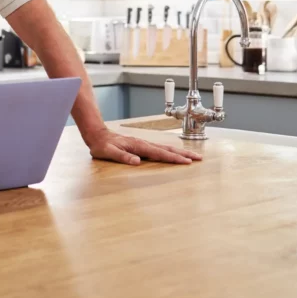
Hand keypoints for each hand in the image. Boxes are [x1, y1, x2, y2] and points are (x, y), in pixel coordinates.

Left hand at [83, 128, 201, 165]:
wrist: (97, 135)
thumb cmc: (102, 145)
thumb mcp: (109, 152)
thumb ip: (122, 156)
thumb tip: (137, 161)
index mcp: (139, 146)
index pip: (160, 153)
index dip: (174, 158)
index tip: (187, 162)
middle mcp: (144, 143)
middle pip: (167, 149)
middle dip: (184, 154)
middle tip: (199, 158)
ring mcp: (143, 144)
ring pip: (165, 148)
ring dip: (179, 152)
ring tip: (192, 156)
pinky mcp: (141, 145)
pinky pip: (159, 149)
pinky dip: (170, 151)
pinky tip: (173, 154)